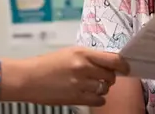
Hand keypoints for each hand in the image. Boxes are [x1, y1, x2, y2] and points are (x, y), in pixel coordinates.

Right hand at [12, 46, 129, 106]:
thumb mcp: (68, 53)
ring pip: (105, 88)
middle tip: (100, 76)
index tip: (125, 68)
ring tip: (90, 85)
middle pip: (111, 75)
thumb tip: (107, 63)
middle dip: (109, 77)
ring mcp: (81, 84)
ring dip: (102, 88)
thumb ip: (88, 57)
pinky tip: (87, 94)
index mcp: (82, 53)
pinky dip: (97, 99)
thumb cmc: (46, 64)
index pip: (113, 59)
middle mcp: (83, 68)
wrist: (28, 78)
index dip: (123, 65)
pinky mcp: (77, 98)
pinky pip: (99, 100)